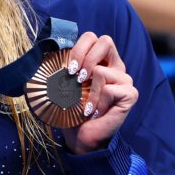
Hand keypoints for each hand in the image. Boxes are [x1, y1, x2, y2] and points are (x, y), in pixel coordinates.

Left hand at [61, 32, 138, 154]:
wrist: (80, 136)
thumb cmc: (71, 110)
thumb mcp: (63, 85)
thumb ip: (62, 67)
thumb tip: (44, 52)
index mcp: (100, 60)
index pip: (92, 38)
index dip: (79, 48)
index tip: (69, 69)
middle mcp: (115, 66)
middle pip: (105, 40)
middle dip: (86, 58)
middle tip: (76, 79)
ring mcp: (125, 79)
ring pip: (102, 71)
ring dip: (88, 92)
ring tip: (86, 106)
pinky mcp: (130, 94)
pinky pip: (110, 90)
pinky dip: (97, 103)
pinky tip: (95, 112)